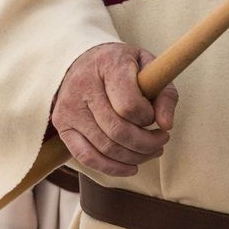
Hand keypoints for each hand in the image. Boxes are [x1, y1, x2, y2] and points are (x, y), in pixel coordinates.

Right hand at [51, 42, 177, 176]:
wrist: (84, 60)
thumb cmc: (123, 67)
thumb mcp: (150, 68)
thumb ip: (165, 94)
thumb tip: (166, 126)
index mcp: (108, 64)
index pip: (130, 105)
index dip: (148, 118)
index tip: (153, 116)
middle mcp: (84, 85)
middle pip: (118, 130)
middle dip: (146, 144)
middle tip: (160, 142)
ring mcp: (69, 106)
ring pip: (105, 147)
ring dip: (134, 157)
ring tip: (150, 152)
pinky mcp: (62, 124)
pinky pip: (86, 156)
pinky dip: (111, 168)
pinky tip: (130, 167)